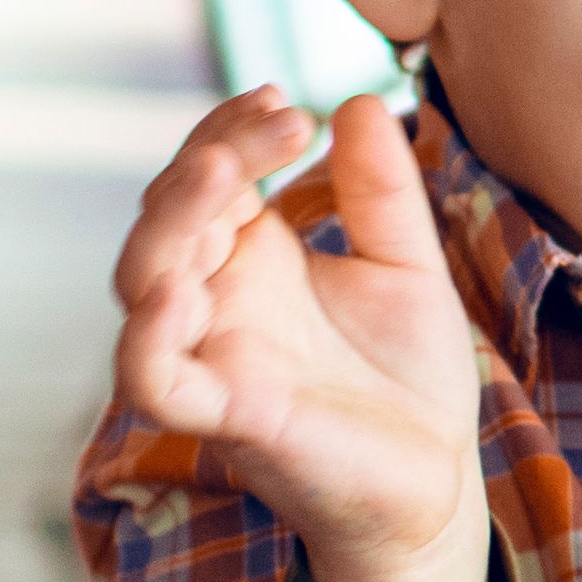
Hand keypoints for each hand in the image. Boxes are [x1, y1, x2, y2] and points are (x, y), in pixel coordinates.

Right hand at [115, 88, 492, 581]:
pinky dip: (149, 339)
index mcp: (253, 259)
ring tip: (224, 178)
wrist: (438, 481)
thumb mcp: (408, 265)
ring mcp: (215, 359)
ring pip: (142, 285)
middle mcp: (219, 303)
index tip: (287, 103)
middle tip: (272, 125)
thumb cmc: (407, 380)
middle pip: (166, 217)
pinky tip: (178, 292)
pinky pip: (156, 381)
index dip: (231, 130)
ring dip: (170, 225)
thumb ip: (383, 192)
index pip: (208, 177)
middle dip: (206, 160)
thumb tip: (361, 101)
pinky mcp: (228, 418)